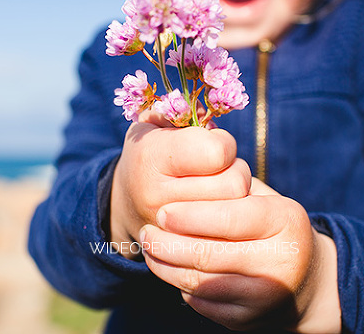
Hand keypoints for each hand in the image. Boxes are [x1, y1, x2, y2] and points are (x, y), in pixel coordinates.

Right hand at [109, 110, 251, 257]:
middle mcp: (156, 196)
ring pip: (236, 210)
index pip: (216, 152)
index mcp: (150, 157)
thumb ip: (183, 111)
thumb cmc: (152, 152)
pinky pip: (228, 236)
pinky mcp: (181, 252)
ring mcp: (168, 230)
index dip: (223, 144)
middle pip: (233, 183)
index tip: (214, 144)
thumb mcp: (157, 123)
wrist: (127, 202)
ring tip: (219, 187)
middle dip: (236, 171)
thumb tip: (209, 112)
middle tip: (222, 169)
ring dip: (236, 196)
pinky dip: (231, 220)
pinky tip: (218, 210)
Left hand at [139, 179, 340, 332]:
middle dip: (167, 244)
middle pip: (209, 254)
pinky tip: (171, 269)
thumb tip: (178, 177)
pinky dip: (181, 286)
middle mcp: (282, 261)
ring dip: (165, 266)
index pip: (230, 218)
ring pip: (200, 283)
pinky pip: (202, 303)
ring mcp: (266, 295)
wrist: (305, 277)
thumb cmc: (270, 224)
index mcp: (286, 220)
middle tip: (144, 233)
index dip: (190, 216)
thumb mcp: (261, 197)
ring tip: (149, 249)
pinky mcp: (249, 319)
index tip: (161, 211)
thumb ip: (228, 187)